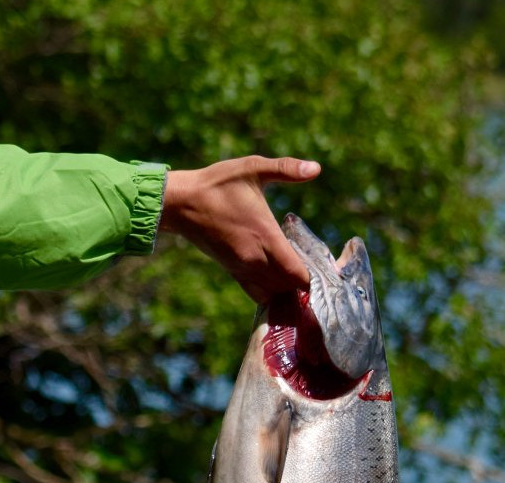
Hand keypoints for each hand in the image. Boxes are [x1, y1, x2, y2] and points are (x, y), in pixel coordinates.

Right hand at [160, 155, 321, 301]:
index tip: (323, 266)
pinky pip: (257, 293)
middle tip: (316, 268)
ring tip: (300, 273)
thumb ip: (286, 168)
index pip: (296, 273)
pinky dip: (271, 292)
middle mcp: (254, 258)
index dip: (312, 276)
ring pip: (274, 292)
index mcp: (264, 236)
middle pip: (289, 287)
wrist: (181, 203)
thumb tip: (316, 167)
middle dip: (304, 282)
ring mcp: (242, 267)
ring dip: (288, 287)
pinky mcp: (232, 270)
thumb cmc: (218, 183)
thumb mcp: (252, 168)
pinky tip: (279, 280)